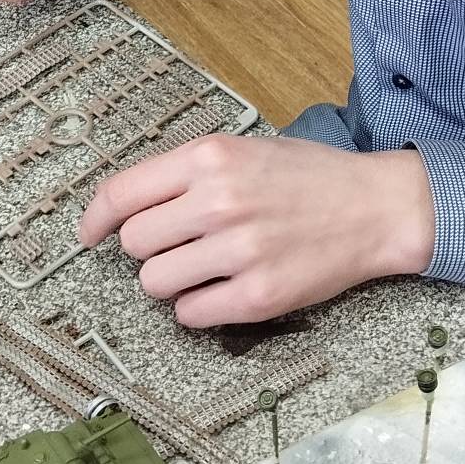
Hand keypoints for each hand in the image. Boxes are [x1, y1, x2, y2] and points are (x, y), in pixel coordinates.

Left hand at [78, 134, 436, 326]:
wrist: (375, 207)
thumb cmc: (308, 177)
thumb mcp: (245, 149)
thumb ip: (187, 172)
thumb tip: (125, 207)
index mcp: (211, 158)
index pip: (123, 192)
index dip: (96, 217)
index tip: (89, 233)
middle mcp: (219, 202)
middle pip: (135, 243)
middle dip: (151, 247)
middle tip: (182, 243)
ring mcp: (238, 251)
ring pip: (155, 283)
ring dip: (172, 279)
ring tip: (207, 265)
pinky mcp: (257, 296)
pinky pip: (190, 314)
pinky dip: (199, 306)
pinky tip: (225, 287)